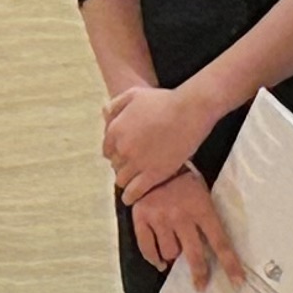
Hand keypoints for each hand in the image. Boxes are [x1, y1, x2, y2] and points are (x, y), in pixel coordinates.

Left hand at [102, 80, 217, 201]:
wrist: (189, 110)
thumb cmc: (164, 100)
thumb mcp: (134, 94)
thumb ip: (116, 105)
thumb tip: (104, 116)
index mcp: (115, 130)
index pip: (107, 150)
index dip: (116, 153)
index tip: (125, 155)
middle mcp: (122, 148)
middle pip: (115, 165)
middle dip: (123, 166)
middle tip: (135, 166)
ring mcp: (137, 163)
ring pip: (122, 180)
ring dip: (126, 181)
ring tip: (135, 181)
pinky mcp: (153, 174)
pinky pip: (134, 192)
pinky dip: (131, 196)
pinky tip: (131, 198)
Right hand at [127, 169, 240, 288]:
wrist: (153, 159)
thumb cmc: (184, 180)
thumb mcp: (202, 193)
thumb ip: (206, 218)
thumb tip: (212, 248)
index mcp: (202, 209)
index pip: (220, 242)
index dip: (230, 264)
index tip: (237, 282)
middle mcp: (181, 216)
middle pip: (194, 254)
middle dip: (199, 274)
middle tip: (200, 285)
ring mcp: (160, 218)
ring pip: (169, 253)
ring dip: (173, 257)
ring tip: (174, 252)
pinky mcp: (141, 218)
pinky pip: (147, 248)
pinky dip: (153, 258)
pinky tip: (159, 262)